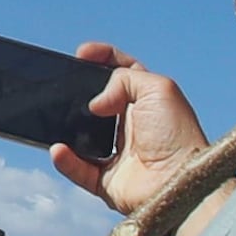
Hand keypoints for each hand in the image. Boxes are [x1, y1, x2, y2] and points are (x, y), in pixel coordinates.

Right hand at [56, 45, 209, 221]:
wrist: (180, 180)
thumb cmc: (177, 134)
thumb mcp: (157, 88)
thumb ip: (123, 80)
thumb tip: (94, 103)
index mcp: (147, 100)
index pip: (121, 72)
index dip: (102, 58)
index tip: (82, 54)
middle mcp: (131, 126)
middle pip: (97, 102)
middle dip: (78, 92)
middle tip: (64, 83)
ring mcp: (118, 154)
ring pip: (82, 137)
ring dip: (66, 127)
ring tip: (55, 116)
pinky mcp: (108, 182)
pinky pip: (78, 170)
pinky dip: (65, 161)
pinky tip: (58, 148)